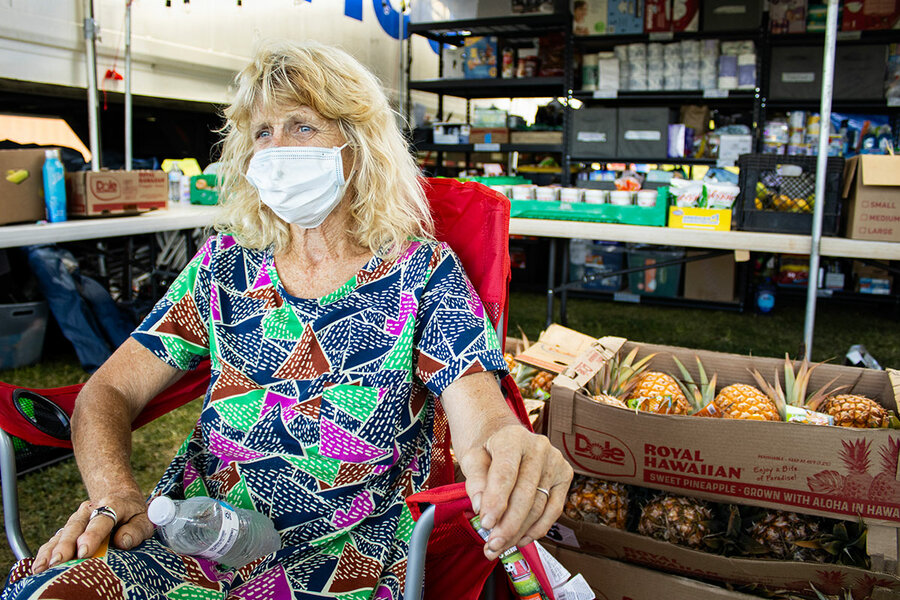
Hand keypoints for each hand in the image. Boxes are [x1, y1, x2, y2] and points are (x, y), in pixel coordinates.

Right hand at [31, 492, 153, 573]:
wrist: (120, 500)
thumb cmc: (133, 515)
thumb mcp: (144, 519)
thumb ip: (136, 530)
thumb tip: (123, 541)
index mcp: (113, 504)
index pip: (102, 518)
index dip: (92, 535)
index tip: (84, 551)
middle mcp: (91, 509)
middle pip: (76, 526)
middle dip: (66, 545)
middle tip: (59, 561)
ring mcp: (77, 519)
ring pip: (63, 532)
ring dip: (52, 550)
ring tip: (44, 567)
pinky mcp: (68, 529)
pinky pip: (54, 540)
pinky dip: (45, 553)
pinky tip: (38, 566)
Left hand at [459, 424, 572, 559]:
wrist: (508, 441)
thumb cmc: (489, 452)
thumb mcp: (473, 459)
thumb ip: (474, 480)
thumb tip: (479, 507)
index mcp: (512, 438)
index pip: (505, 474)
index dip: (496, 501)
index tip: (486, 524)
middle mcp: (538, 447)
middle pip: (525, 494)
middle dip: (508, 524)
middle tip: (492, 544)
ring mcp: (555, 461)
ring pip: (539, 506)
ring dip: (519, 531)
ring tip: (501, 546)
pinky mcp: (565, 475)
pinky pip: (553, 510)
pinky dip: (537, 529)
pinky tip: (520, 539)